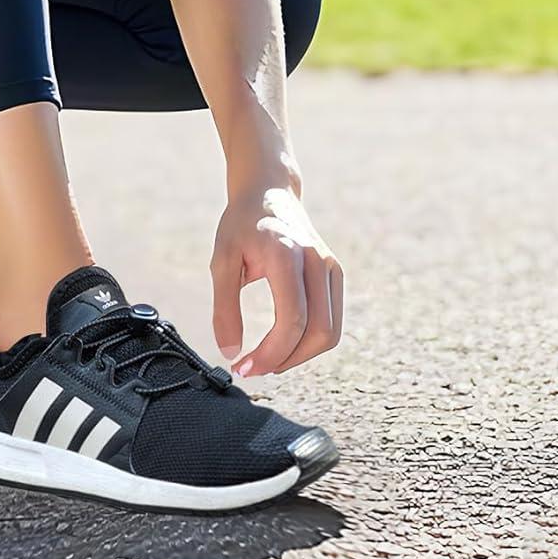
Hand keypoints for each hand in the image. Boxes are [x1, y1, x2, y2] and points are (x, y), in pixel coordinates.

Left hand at [210, 185, 342, 376]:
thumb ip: (224, 308)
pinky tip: (284, 344)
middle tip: (253, 367)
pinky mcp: (335, 274)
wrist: (268, 191)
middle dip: (285, 360)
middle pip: (317, 332)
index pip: (291, 320)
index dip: (270, 353)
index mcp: (287, 254)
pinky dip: (311, 341)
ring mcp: (331, 267)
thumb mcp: (222, 260)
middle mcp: (317, 261)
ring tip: (268, 359)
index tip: (243, 366)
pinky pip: (332, 321)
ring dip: (300, 356)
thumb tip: (230, 353)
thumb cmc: (241, 224)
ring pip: (330, 332)